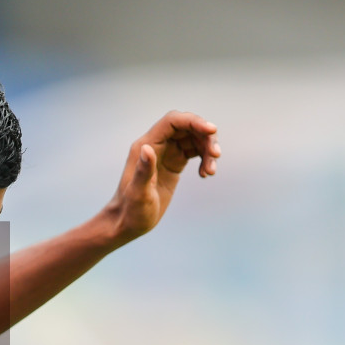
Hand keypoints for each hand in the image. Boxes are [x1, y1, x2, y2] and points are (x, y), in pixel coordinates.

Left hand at [100, 111, 219, 243]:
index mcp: (146, 146)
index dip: (193, 121)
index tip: (212, 130)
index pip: (172, 122)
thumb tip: (147, 148)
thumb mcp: (138, 193)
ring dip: (207, 149)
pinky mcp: (173, 163)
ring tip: (210, 171)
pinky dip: (204, 158)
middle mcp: (156, 145)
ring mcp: (165, 153)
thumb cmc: (131, 211)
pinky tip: (205, 174)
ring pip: (193, 138)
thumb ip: (143, 171)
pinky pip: (193, 151)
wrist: (128, 222)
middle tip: (216, 155)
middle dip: (205, 136)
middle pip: (187, 127)